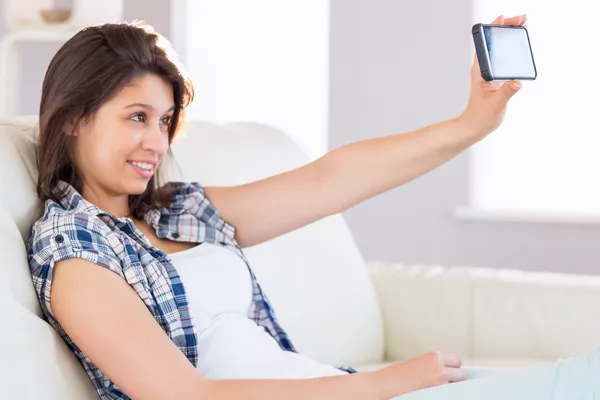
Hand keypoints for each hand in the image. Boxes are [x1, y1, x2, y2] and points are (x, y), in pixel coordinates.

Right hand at [373, 351, 465, 398]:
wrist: (384, 385)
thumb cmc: (396, 377)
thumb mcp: (417, 365)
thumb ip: (432, 366)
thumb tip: (448, 374)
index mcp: (433, 356)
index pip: (457, 360)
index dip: (453, 367)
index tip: (449, 372)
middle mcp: (439, 366)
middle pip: (461, 373)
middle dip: (455, 378)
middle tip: (444, 383)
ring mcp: (440, 381)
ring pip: (457, 385)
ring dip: (451, 387)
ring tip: (436, 389)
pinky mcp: (438, 393)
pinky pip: (450, 394)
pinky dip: (445, 394)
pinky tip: (436, 394)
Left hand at [459, 14, 527, 139]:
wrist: (473, 127)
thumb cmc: (480, 117)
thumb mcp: (496, 104)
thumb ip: (506, 92)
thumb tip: (516, 82)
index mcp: (480, 71)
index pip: (485, 44)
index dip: (493, 29)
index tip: (504, 20)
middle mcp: (482, 69)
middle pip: (492, 42)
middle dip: (504, 28)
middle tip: (520, 20)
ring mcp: (487, 72)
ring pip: (497, 48)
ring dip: (508, 36)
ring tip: (521, 25)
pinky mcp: (493, 77)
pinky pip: (501, 57)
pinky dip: (510, 48)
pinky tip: (519, 45)